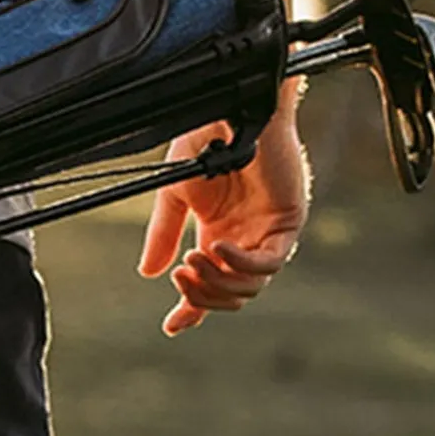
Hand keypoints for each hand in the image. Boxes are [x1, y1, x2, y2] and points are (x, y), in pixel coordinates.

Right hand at [138, 105, 308, 335]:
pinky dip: (242, 262)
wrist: (229, 109)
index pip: (208, 285)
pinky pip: (268, 261)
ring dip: (219, 281)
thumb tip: (148, 273)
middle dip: (202, 294)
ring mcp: (266, 234)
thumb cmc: (205, 139)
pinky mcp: (286, 223)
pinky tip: (219, 247)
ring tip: (192, 260)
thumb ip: (162, 233)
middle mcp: (243, 239)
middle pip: (229, 294)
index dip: (191, 309)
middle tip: (178, 276)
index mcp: (216, 233)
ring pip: (250, 286)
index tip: (170, 327)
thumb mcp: (174, 193)